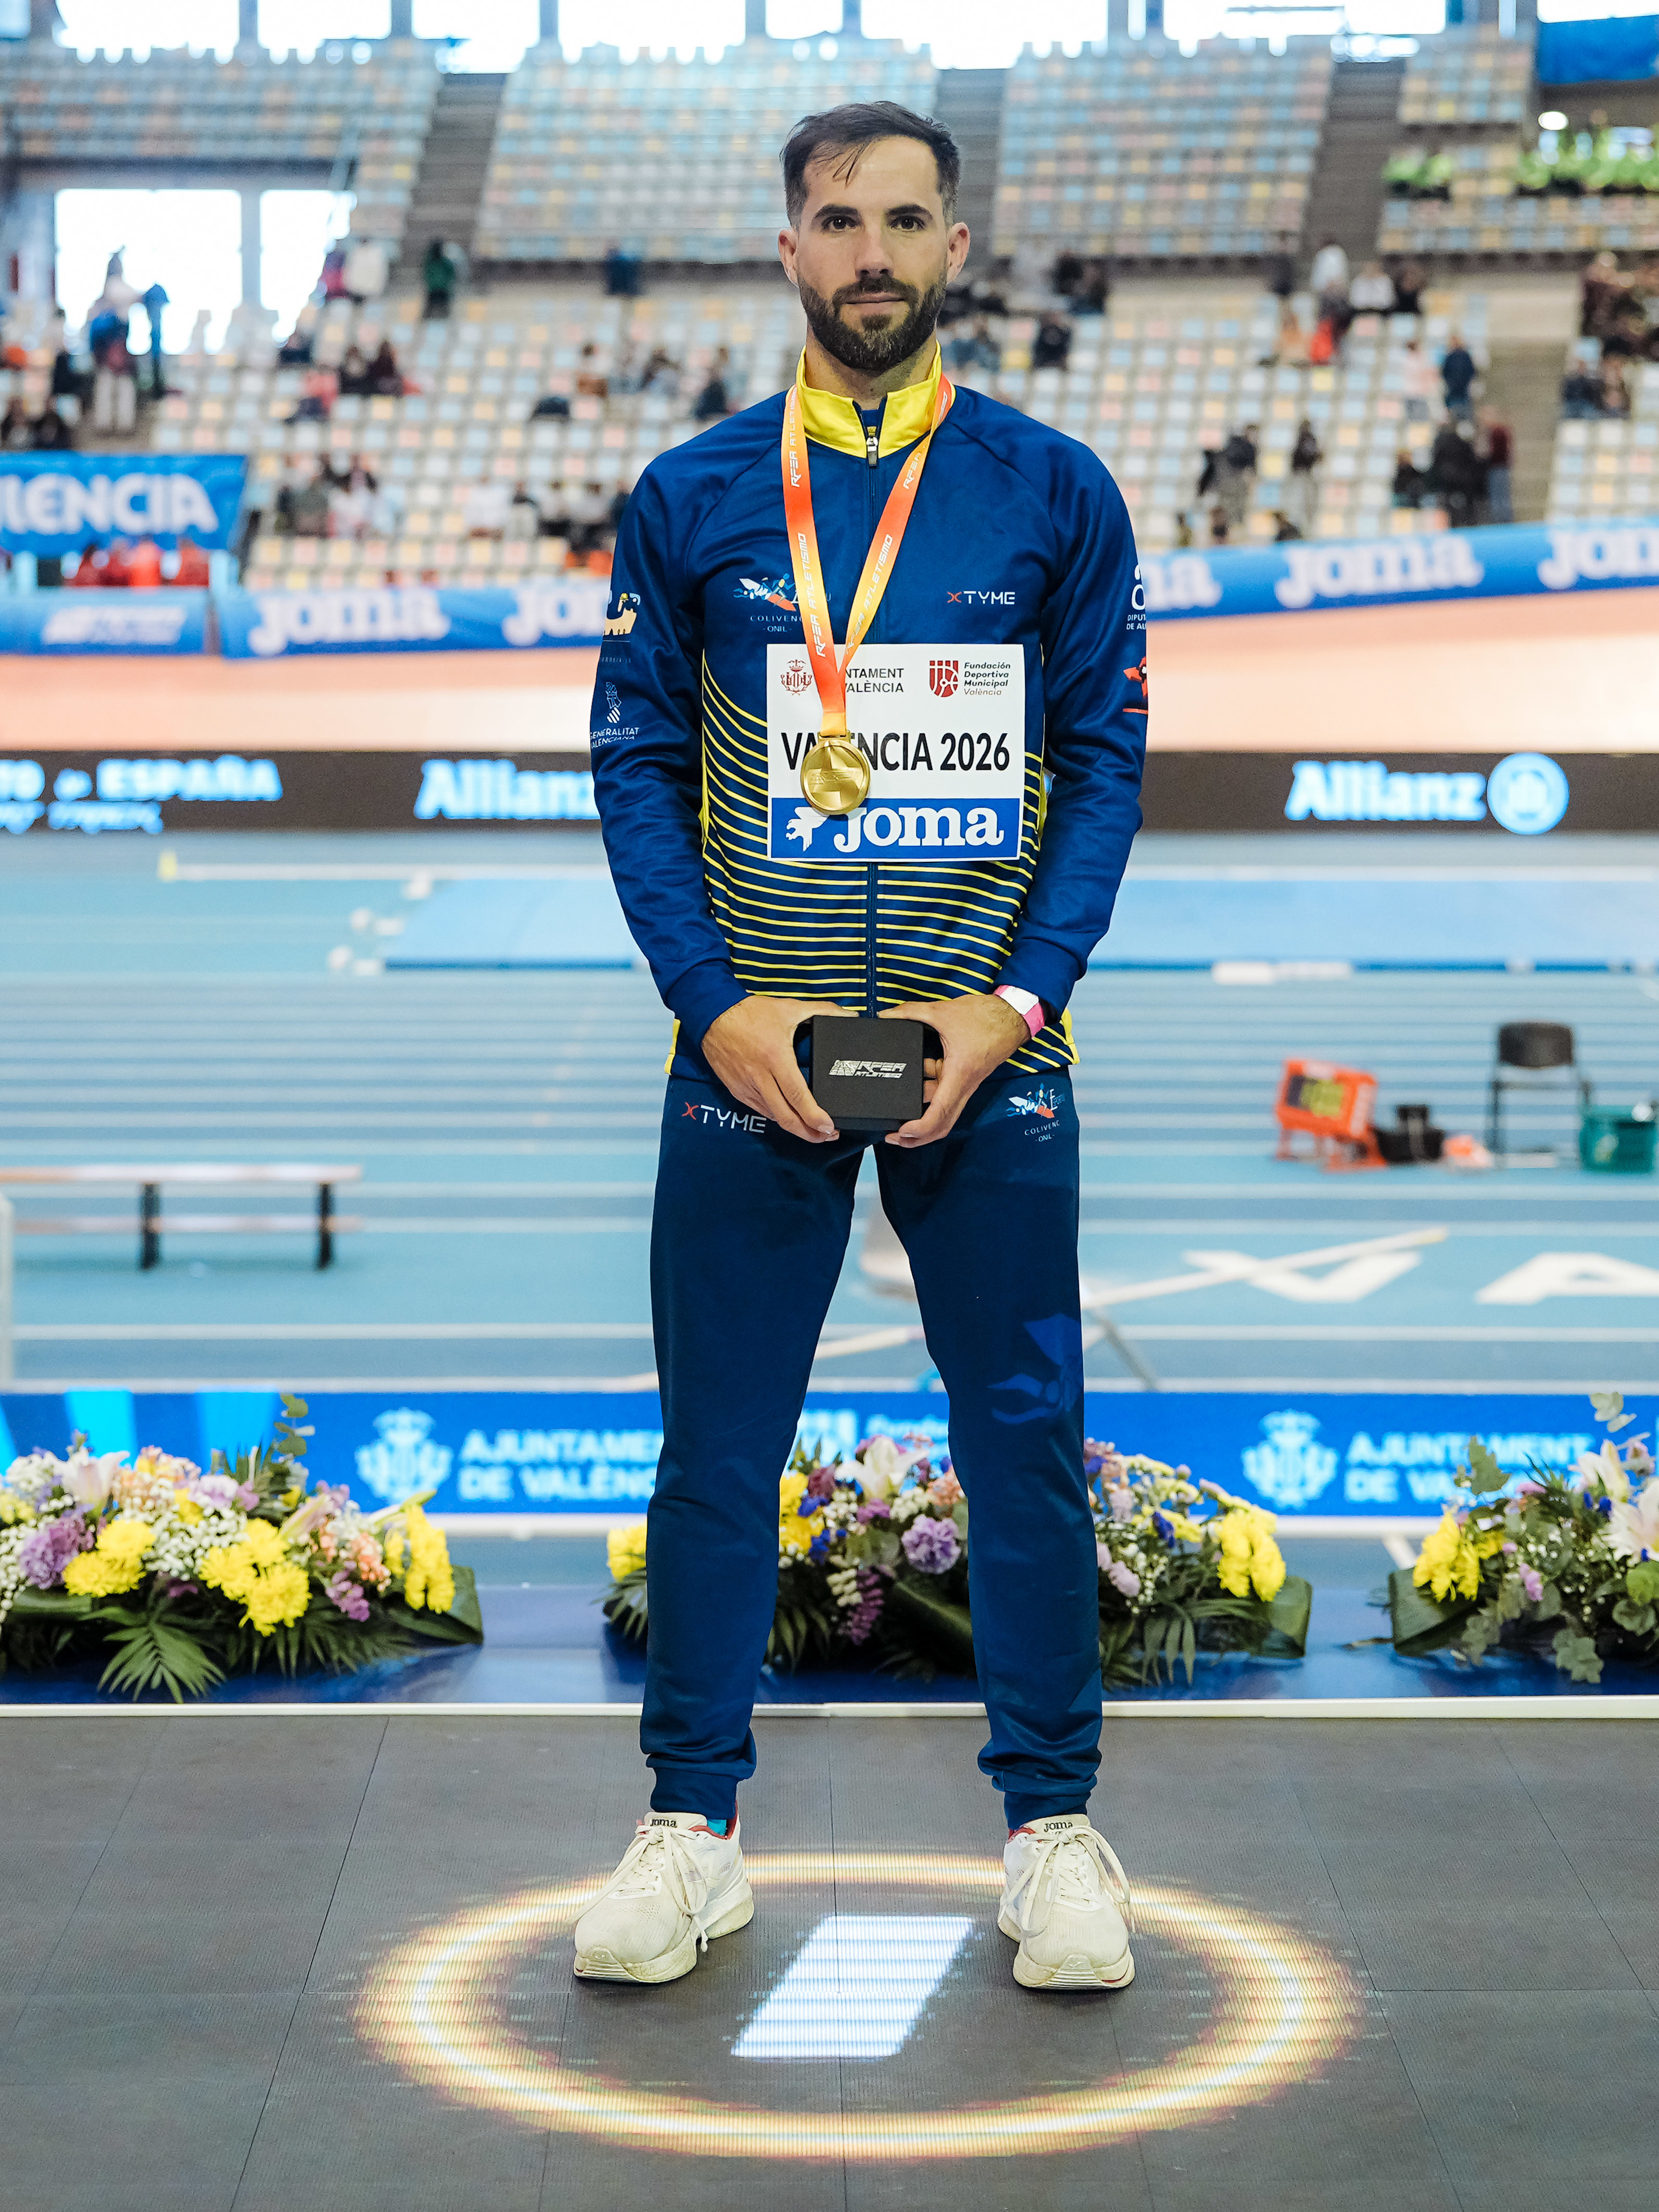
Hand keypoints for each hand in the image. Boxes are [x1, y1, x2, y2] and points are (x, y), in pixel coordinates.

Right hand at [701, 995, 850, 1142]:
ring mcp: (747, 1086)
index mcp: (775, 1058)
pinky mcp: (737, 1090)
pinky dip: (777, 1116)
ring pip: (773, 1116)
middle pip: (786, 1117)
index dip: (815, 1117)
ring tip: (812, 1128)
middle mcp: (760, 1077)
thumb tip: (849, 1016)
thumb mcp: (789, 1007)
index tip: (829, 1127)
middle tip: (826, 1136)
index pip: (798, 1096)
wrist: (712, 1016)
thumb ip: (822, 1010)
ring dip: (794, 1127)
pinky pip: (761, 1109)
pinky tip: (789, 1115)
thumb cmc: (750, 1013)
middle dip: (808, 1133)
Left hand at [881, 994, 1029, 1148]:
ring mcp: (965, 1084)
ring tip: (898, 1113)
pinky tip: (916, 1080)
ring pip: (943, 1110)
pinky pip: (945, 1093)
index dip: (919, 1129)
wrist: (1011, 1016)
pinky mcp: (964, 1078)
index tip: (901, 1132)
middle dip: (918, 1136)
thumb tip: (886, 1015)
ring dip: (922, 1115)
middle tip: (892, 1136)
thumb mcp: (942, 1012)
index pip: (939, 1113)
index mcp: (958, 1075)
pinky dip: (929, 1093)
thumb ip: (910, 1011)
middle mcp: (964, 1086)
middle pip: (942, 1123)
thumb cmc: (986, 1018)